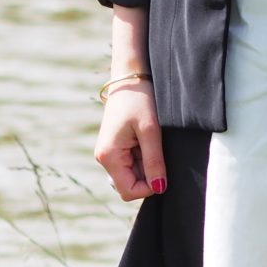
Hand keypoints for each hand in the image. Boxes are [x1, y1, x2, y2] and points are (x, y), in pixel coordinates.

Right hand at [95, 81, 166, 200]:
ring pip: (133, 173)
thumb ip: (154, 161)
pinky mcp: (115, 146)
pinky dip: (144, 155)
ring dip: (147, 163)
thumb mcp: (151, 130)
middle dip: (148, 173)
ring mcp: (109, 152)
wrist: (130, 75)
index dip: (149, 186)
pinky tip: (147, 138)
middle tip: (156, 147)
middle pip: (130, 184)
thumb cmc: (139, 99)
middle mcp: (104, 158)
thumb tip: (159, 188)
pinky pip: (132, 162)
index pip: (129, 191)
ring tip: (151, 139)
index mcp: (108, 157)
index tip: (162, 167)